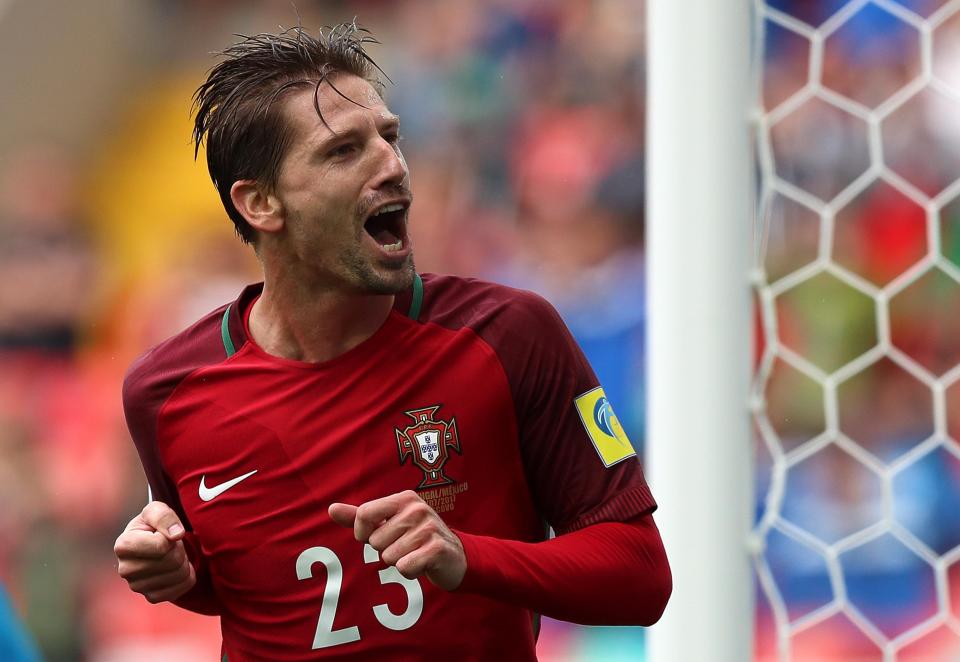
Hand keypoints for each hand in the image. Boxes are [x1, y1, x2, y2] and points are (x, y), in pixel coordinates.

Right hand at [114, 501, 195, 602]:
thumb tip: (176, 535)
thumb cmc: (152, 525)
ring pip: (179, 575)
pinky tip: (176, 569)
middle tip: (171, 545)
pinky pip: (180, 589)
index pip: (161, 546)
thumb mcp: (156, 510)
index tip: (162, 534)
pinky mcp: (151, 597)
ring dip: (183, 562)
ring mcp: (137, 586)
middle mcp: (125, 569)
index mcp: (123, 545)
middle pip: (172, 561)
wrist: (151, 543)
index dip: (170, 537)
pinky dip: (186, 577)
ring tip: (172, 555)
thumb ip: (164, 516)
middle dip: (179, 549)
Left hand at [329, 490, 465, 590]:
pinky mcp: (437, 549)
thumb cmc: (414, 539)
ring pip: (388, 557)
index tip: (376, 537)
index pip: (363, 514)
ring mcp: (429, 528)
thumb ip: (359, 517)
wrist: (453, 557)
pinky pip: (404, 568)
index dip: (362, 534)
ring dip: (399, 562)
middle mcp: (417, 508)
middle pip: (375, 540)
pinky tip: (421, 564)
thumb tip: (331, 508)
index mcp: (403, 498)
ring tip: (414, 554)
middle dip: (385, 551)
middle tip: (405, 547)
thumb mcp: (388, 524)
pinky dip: (409, 572)